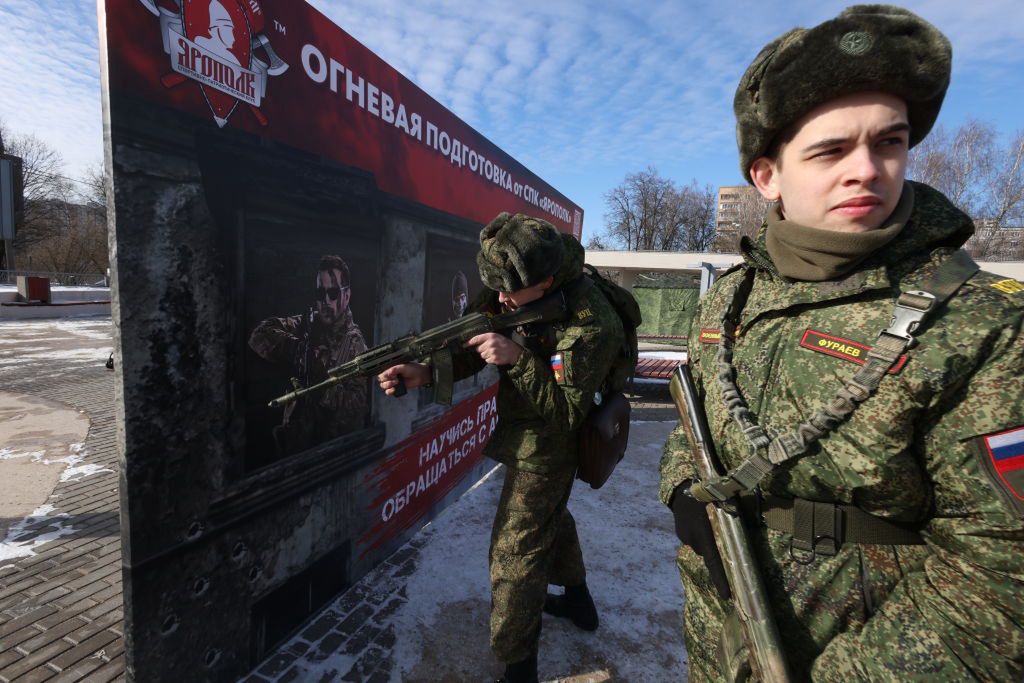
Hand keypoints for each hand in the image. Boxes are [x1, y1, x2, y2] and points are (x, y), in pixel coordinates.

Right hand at [376, 363, 430, 395]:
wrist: (421, 375)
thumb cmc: (412, 369)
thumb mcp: (403, 366)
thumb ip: (394, 369)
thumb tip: (386, 374)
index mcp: (391, 369)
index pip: (381, 373)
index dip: (383, 376)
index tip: (388, 376)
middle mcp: (391, 376)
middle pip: (381, 381)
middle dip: (386, 381)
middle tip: (394, 378)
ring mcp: (394, 383)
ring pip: (384, 386)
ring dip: (388, 385)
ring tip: (396, 382)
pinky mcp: (397, 388)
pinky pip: (389, 392)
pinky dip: (390, 392)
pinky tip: (394, 389)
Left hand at [465, 333, 522, 365]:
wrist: (515, 351)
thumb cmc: (504, 343)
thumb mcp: (496, 337)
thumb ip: (486, 339)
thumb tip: (474, 345)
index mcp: (490, 336)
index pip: (476, 339)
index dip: (469, 342)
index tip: (463, 345)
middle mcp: (490, 343)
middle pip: (478, 349)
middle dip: (482, 350)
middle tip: (490, 349)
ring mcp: (492, 352)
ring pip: (482, 355)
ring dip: (486, 355)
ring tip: (494, 352)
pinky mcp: (494, 359)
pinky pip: (487, 360)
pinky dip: (490, 359)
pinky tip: (496, 356)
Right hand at [672, 483, 730, 599]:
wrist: (680, 487)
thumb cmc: (706, 492)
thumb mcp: (722, 502)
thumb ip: (732, 518)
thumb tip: (750, 529)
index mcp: (703, 533)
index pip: (713, 562)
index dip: (720, 580)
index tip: (726, 596)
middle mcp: (693, 539)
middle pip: (709, 554)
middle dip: (716, 551)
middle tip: (724, 541)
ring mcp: (685, 537)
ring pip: (702, 546)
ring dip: (708, 542)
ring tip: (710, 525)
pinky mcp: (680, 534)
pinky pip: (694, 540)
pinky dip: (700, 536)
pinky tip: (701, 523)